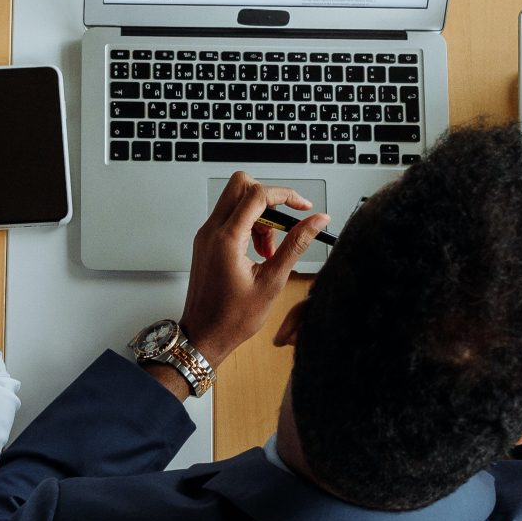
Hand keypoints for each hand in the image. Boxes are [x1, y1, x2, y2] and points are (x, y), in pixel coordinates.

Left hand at [178, 173, 326, 367]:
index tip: (304, 207)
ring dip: (259, 215)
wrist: (204, 335)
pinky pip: (229, 218)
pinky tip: (259, 252)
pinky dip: (248, 225)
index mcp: (227, 239)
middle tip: (284, 224)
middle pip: (240, 185)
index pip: (257, 194)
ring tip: (271, 250)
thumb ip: (296, 245)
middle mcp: (211, 231)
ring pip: (235, 201)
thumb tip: (316, 221)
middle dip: (268, 198)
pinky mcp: (206, 242)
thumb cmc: (232, 318)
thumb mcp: (273, 282)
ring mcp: (205, 235)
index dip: (286, 195)